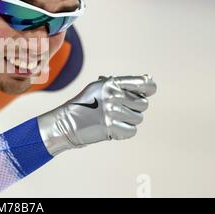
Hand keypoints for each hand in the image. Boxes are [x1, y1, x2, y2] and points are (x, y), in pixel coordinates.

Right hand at [38, 75, 156, 155]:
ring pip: (138, 118)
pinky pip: (132, 130)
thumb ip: (121, 85)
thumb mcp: (99, 88)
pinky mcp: (111, 127)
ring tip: (113, 119)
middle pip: (143, 104)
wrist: (66, 123)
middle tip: (120, 110)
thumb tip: (148, 82)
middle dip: (134, 108)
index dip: (149, 88)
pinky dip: (124, 131)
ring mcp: (112, 112)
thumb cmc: (85, 105)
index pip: (143, 84)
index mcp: (111, 84)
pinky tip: (112, 128)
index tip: (147, 92)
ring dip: (128, 120)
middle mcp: (113, 96)